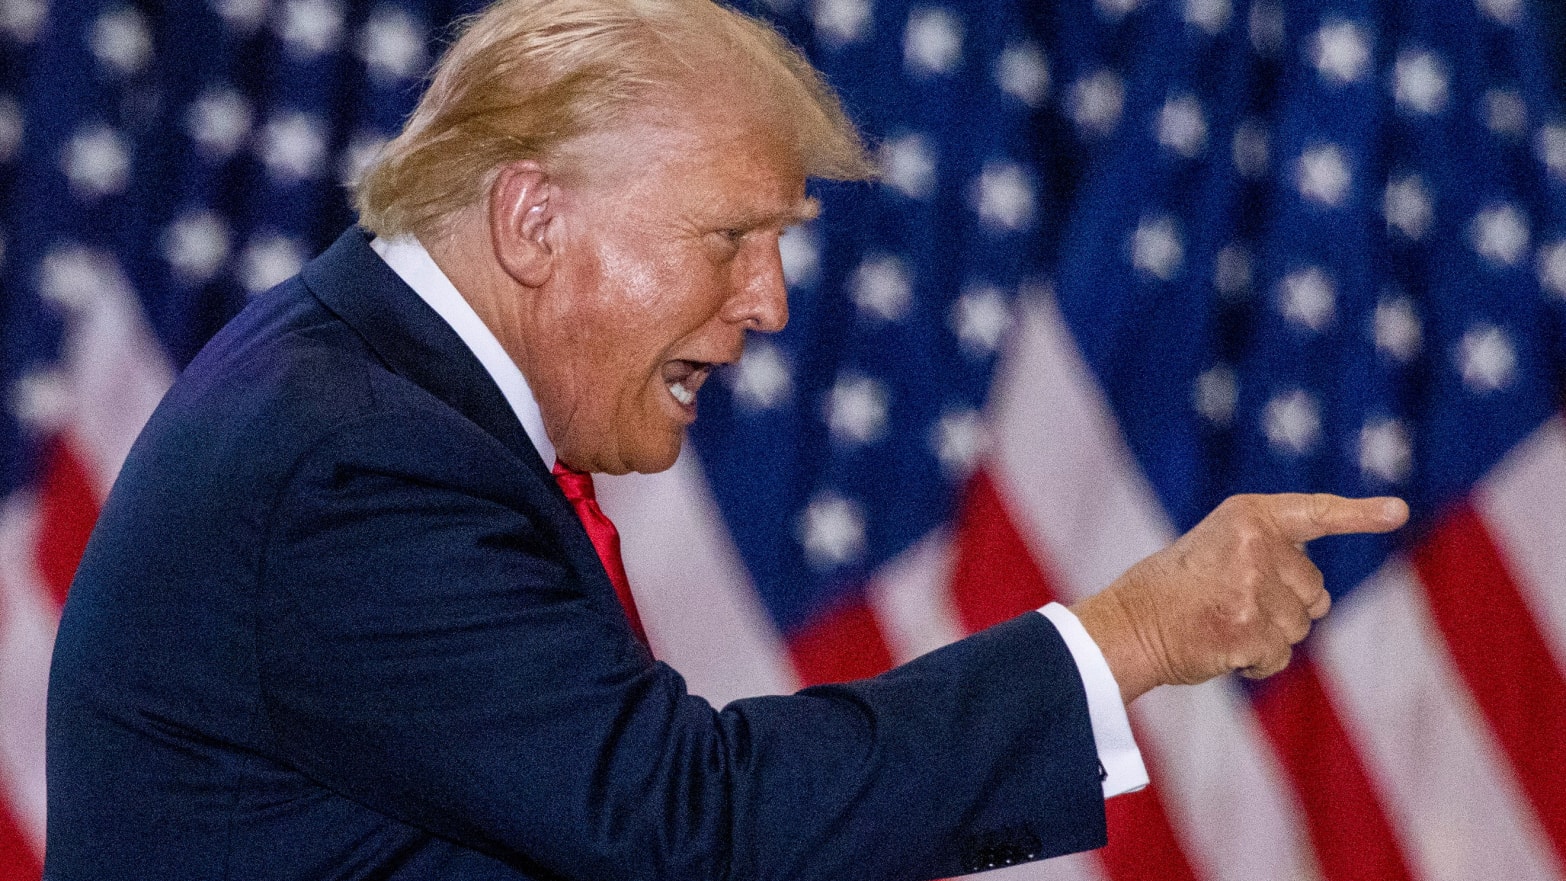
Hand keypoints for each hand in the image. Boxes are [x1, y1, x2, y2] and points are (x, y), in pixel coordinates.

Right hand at [1071, 493, 1408, 704]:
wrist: (1126, 626)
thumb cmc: (1168, 590)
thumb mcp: (1216, 548)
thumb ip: (1266, 556)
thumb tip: (1320, 601)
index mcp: (1248, 516)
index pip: (1315, 512)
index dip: (1360, 514)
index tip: (1397, 511)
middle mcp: (1257, 545)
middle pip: (1313, 589)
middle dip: (1285, 605)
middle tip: (1231, 603)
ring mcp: (1255, 588)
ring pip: (1299, 626)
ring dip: (1268, 635)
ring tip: (1221, 624)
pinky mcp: (1251, 631)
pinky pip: (1279, 657)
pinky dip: (1256, 663)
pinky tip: (1222, 649)